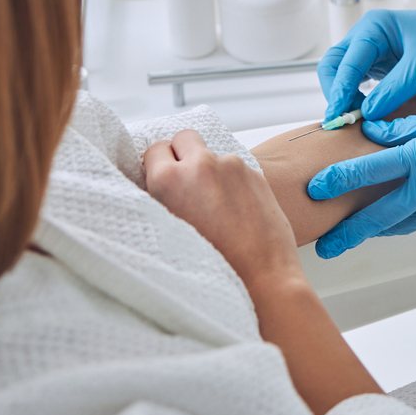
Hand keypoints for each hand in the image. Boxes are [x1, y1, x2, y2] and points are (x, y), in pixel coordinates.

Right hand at [143, 129, 299, 287]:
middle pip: (184, 137)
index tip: (162, 177)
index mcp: (170, 180)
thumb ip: (162, 199)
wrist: (260, 276)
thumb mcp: (167, 232)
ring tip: (214, 206)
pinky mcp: (255, 173)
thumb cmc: (213, 264)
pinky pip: (235, 169)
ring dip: (210, 170)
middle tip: (186, 181)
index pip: (155, 149)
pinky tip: (235, 211)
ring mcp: (231, 165)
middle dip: (183, 154)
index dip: (158, 165)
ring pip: (213, 155)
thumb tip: (159, 182)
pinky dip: (232, 182)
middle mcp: (201, 164)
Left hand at [305, 74, 415, 257]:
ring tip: (360, 231)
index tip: (314, 189)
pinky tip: (407, 208)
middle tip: (327, 247)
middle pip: (383, 216)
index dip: (339, 180)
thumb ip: (401, 127)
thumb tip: (370, 131)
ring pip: (409, 221)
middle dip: (352, 233)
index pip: (369, 172)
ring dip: (383, 226)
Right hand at [318, 0, 415, 120]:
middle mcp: (368, 35)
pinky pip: (358, 82)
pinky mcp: (380, 64)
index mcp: (375, 27)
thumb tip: (368, 114)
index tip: (339, 116)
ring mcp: (372, 50)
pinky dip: (357, 98)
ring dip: (344, 97)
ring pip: (343, 75)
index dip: (340, 90)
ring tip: (357, 120)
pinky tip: (367, 114)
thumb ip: (395, 89)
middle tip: (345, 120)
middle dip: (336, 92)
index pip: (346, 61)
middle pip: (334, 66)